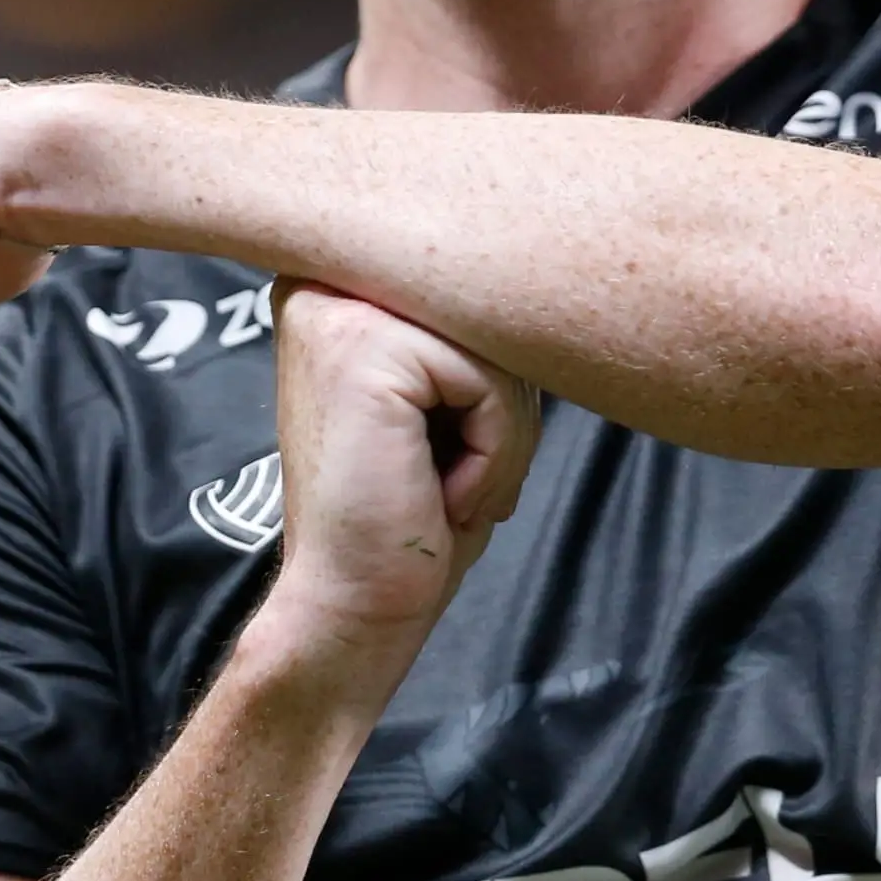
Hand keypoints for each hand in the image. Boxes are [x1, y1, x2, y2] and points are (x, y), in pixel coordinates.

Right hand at [256, 285, 541, 667]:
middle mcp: (326, 278)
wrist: (352, 606)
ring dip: (501, 437)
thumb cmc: (407, 513)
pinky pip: (489, 382)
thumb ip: (473, 324)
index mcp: (341, 278)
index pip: (480, 288)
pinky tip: (439, 494)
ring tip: (442, 487)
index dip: (493, 379)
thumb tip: (555, 274)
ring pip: (499, 346)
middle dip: (502, 407)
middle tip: (451, 479)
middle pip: (493, 309)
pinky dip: (491, 453)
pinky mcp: (363, 350)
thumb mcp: (447, 395)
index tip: (443, 451)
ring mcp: (338, 310)